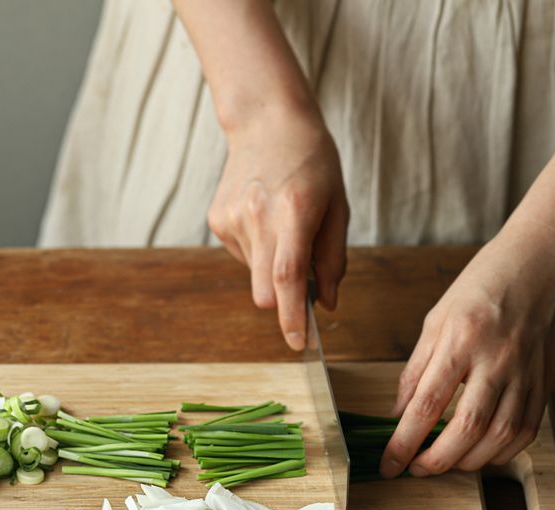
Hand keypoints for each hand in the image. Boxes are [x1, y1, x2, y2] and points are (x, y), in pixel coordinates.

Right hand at [207, 108, 348, 350]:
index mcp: (293, 210)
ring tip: (282, 227)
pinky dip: (257, 251)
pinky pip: (242, 257)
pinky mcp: (217, 221)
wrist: (266, 121)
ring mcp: (232, 220)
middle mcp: (257, 217)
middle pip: (265, 291)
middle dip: (283, 301)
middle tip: (302, 283)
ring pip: (255, 275)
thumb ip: (332, 260)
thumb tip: (325, 304)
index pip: (288, 275)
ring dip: (272, 267)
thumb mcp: (337, 206)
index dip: (292, 315)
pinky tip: (263, 220)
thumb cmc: (312, 162)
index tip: (299, 342)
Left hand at [380, 219, 554, 477]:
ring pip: (500, 435)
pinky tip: (480, 454)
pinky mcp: (545, 382)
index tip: (388, 463)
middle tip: (415, 469)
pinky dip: (501, 452)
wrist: (538, 265)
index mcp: (460, 341)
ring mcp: (526, 373)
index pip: (427, 404)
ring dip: (468, 461)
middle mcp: (497, 360)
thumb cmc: (481, 288)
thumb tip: (398, 413)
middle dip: (436, 460)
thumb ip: (416, 371)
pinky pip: (526, 430)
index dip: (404, 442)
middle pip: (467, 427)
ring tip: (443, 464)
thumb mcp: (435, 322)